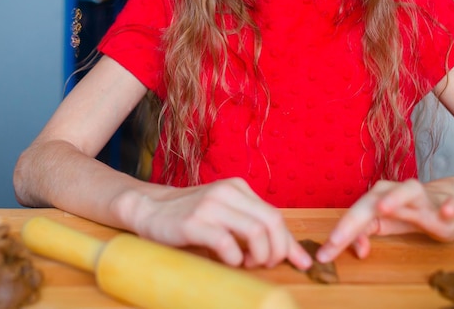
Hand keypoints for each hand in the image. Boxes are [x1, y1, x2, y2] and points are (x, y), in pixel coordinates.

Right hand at [120, 177, 312, 269]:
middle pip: (272, 222)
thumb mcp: (225, 215)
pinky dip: (235, 259)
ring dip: (259, 256)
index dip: (290, 242)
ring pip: (256, 232)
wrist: (149, 208)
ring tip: (248, 264)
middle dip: (278, 251)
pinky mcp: (194, 222)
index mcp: (239, 188)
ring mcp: (212, 205)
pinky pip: (227, 244)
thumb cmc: (191, 216)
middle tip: (268, 265)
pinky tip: (230, 262)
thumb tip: (288, 252)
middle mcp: (229, 192)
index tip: (303, 263)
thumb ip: (251, 227)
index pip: (275, 215)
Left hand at [316, 179, 453, 262]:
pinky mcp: (450, 205)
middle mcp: (397, 192)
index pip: (354, 214)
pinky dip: (448, 207)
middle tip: (337, 239)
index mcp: (379, 197)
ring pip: (409, 191)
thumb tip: (355, 248)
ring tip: (383, 208)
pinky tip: (448, 210)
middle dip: (354, 220)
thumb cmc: (411, 213)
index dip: (340, 233)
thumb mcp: (386, 225)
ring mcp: (424, 197)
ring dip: (396, 198)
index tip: (326, 255)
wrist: (451, 202)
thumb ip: (367, 233)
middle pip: (373, 201)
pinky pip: (450, 205)